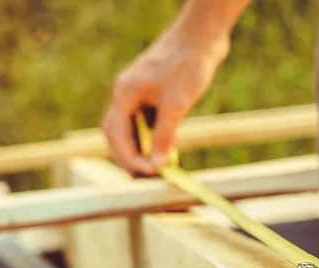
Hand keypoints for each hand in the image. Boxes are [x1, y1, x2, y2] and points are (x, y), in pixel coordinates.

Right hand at [101, 22, 228, 174]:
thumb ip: (166, 136)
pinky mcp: (152, 95)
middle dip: (129, 159)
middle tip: (146, 179)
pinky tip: (164, 152)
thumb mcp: (177, 104)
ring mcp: (137, 94)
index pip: (117, 136)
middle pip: (117, 135)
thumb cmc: (188, 64)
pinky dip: (151, 140)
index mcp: (123, 94)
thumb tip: (159, 165)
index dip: (130, 159)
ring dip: (139, 151)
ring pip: (130, 130)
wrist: (202, 37)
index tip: (149, 174)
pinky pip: (144, 123)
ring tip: (154, 171)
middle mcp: (125, 95)